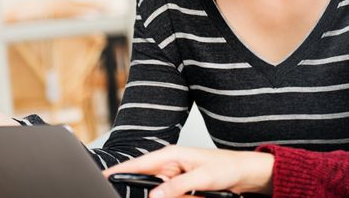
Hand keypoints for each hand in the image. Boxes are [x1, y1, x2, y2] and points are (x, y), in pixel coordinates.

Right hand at [103, 145, 274, 197]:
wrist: (245, 173)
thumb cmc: (227, 167)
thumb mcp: (203, 178)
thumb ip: (178, 187)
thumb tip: (155, 195)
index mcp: (173, 155)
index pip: (140, 163)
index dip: (120, 170)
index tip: (103, 176)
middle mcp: (171, 164)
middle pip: (148, 182)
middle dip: (152, 192)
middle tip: (181, 193)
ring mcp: (176, 176)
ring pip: (161, 193)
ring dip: (174, 197)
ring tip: (197, 190)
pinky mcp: (183, 187)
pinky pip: (173, 196)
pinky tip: (197, 194)